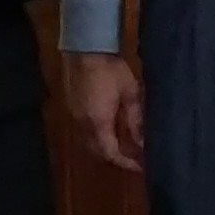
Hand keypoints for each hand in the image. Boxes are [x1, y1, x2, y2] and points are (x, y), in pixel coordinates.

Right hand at [64, 52, 144, 172]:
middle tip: (134, 158)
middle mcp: (82, 124)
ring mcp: (74, 116)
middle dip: (116, 157)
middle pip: (98, 151)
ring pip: (89, 142)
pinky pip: (84, 130)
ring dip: (106, 147)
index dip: (126, 163)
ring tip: (125, 145)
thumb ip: (136, 121)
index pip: (111, 153)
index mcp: (98, 122)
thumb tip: (142, 143)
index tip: (141, 167)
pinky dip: (98, 136)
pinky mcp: (71, 107)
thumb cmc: (111, 69)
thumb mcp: (131, 94)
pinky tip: (110, 128)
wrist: (85, 48)